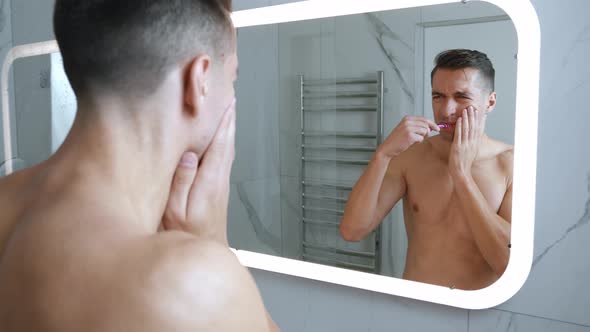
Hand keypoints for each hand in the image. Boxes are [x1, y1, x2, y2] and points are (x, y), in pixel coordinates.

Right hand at [161, 99, 236, 244]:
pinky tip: (222, 142)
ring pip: (229, 151)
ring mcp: (222, 186)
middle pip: (228, 144)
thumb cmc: (186, 235)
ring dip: (229, 131)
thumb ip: (181, 182)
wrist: (207, 254)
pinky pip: (225, 160)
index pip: (219, 145)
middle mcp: (220, 181)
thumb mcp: (175, 211)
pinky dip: (225, 144)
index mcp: (209, 182)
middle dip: (230, 121)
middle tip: (231, 100)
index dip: (223, 123)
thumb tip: (189, 155)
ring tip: (228, 114)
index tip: (227, 104)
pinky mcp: (220, 191)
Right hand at [377, 116, 438, 157]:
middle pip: (426, 125)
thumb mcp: (406, 129)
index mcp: (407, 118)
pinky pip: (421, 138)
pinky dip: (418, 141)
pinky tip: (411, 142)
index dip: (432, 124)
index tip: (437, 128)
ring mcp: (408, 128)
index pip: (424, 119)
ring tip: (414, 140)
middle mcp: (408, 121)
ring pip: (425, 131)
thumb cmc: (397, 140)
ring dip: (422, 137)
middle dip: (427, 132)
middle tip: (421, 137)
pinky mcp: (409, 135)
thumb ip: (417, 126)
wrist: (388, 148)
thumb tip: (431, 127)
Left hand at [449, 106, 485, 178]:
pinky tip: (459, 120)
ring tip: (465, 110)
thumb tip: (472, 137)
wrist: (461, 172)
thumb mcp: (471, 152)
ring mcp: (465, 145)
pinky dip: (459, 126)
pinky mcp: (458, 147)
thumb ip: (472, 144)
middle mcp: (472, 143)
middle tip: (472, 107)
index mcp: (475, 144)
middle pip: (473, 127)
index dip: (478, 120)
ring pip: (466, 129)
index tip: (478, 112)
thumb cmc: (464, 163)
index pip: (478, 129)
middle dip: (472, 116)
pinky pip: (459, 135)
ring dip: (466, 119)